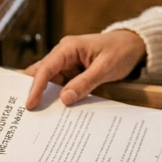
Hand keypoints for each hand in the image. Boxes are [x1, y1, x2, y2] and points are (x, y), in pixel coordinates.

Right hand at [24, 30, 145, 108]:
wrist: (134, 45)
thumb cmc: (121, 51)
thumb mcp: (105, 68)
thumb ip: (85, 83)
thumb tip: (64, 99)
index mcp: (68, 48)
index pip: (46, 68)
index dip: (35, 87)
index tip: (30, 105)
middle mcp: (64, 55)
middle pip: (41, 73)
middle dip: (34, 91)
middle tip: (26, 112)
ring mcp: (68, 64)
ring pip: (50, 82)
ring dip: (46, 97)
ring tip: (39, 116)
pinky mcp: (74, 73)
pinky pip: (62, 86)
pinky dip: (58, 97)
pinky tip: (56, 112)